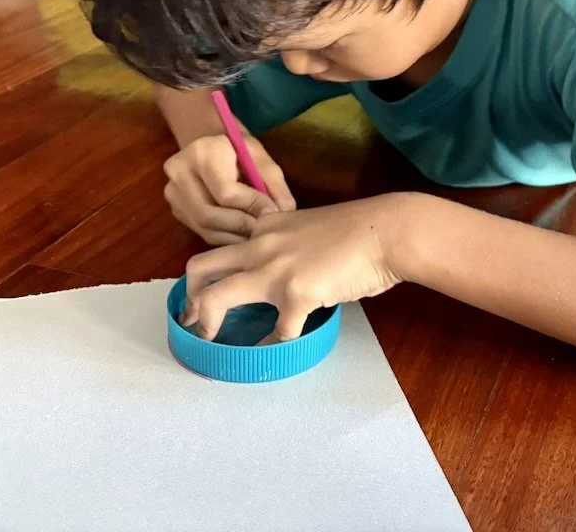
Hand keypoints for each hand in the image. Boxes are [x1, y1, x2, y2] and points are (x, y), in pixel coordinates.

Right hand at [163, 134, 294, 244]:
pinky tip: (242, 234)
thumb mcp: (260, 158)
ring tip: (256, 235)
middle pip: (209, 215)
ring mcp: (172, 194)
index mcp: (201, 152)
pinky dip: (225, 238)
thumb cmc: (238, 148)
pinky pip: (202, 233)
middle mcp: (178, 173)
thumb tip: (282, 214)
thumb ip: (273, 185)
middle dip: (242, 226)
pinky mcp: (176, 211)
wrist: (208, 144)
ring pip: (204, 228)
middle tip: (264, 230)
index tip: (272, 212)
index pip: (226, 192)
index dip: (251, 206)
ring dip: (234, 236)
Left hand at [180, 196, 405, 341]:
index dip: (210, 272)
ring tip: (210, 340)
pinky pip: (276, 331)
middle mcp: (260, 246)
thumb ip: (287, 242)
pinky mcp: (296, 296)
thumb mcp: (309, 224)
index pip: (223, 247)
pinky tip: (273, 351)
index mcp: (265, 227)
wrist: (385, 231)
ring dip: (207, 324)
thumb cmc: (359, 227)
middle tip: (190, 319)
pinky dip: (273, 345)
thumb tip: (281, 267)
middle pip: (201, 268)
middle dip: (189, 298)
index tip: (205, 290)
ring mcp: (275, 271)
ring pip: (216, 298)